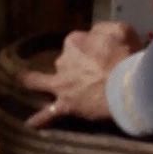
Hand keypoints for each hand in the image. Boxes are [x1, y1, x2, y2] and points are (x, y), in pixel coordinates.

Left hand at [17, 21, 143, 129]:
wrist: (127, 86)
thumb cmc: (125, 56)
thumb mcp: (120, 30)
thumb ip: (105, 29)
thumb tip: (95, 33)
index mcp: (75, 42)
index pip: (76, 41)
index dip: (88, 46)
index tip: (100, 52)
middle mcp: (63, 61)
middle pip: (63, 60)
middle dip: (71, 64)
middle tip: (88, 71)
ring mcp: (62, 85)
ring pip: (40, 82)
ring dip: (33, 82)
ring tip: (25, 83)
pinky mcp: (66, 105)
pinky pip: (49, 113)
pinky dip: (39, 119)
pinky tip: (30, 123)